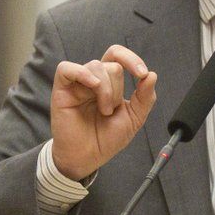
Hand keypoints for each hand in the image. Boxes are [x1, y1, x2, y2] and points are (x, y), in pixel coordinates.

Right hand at [50, 45, 157, 179]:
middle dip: (118, 89)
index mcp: (110, 82)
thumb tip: (152, 75)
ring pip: (96, 66)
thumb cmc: (107, 138)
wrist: (88, 158)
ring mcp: (77, 83)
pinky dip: (82, 73)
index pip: (119, 56)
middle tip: (112, 110)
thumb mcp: (134, 118)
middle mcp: (94, 79)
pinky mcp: (62, 90)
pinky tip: (92, 86)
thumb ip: (145, 97)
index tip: (142, 74)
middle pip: (112, 64)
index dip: (132, 59)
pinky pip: (67, 69)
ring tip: (103, 111)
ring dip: (105, 90)